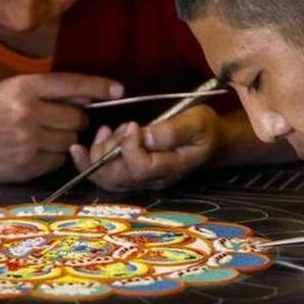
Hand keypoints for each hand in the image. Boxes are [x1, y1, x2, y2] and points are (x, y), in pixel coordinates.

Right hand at [0, 73, 122, 181]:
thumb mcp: (15, 89)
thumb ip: (50, 90)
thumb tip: (90, 96)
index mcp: (24, 88)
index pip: (72, 84)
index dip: (98, 87)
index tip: (118, 90)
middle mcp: (27, 113)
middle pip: (77, 118)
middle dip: (74, 119)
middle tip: (55, 120)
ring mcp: (28, 142)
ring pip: (71, 140)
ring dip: (64, 138)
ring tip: (40, 135)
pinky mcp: (29, 165)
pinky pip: (60, 160)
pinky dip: (54, 156)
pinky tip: (34, 150)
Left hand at [68, 105, 221, 191]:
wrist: (211, 141)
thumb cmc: (205, 129)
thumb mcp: (197, 122)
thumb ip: (172, 131)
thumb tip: (144, 136)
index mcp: (171, 168)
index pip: (140, 167)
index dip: (128, 146)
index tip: (132, 124)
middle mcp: (153, 181)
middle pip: (117, 176)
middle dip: (109, 149)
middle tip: (120, 127)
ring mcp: (140, 181)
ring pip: (106, 178)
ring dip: (98, 153)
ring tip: (109, 130)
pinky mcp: (131, 175)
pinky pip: (104, 175)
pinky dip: (92, 158)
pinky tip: (98, 137)